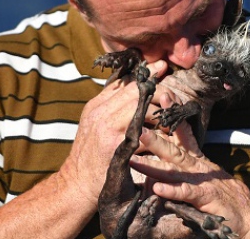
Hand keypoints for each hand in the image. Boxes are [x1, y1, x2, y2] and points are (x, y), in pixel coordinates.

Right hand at [58, 60, 168, 207]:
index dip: (144, 73)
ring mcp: (106, 128)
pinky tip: (167, 134)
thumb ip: (110, 108)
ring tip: (172, 116)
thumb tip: (130, 88)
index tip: (161, 66)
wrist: (76, 184)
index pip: (123, 82)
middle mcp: (99, 113)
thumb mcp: (94, 126)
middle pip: (134, 91)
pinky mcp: (116, 146)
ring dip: (160, 110)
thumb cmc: (90, 156)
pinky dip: (157, 132)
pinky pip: (143, 132)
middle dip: (157, 90)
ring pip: (140, 106)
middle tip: (173, 97)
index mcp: (95, 106)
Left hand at [130, 127, 249, 238]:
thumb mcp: (205, 174)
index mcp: (197, 159)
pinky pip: (185, 193)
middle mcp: (197, 166)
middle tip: (138, 127)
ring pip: (174, 168)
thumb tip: (166, 154)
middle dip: (155, 137)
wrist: (248, 216)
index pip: (184, 134)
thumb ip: (188, 163)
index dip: (174, 115)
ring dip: (154, 162)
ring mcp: (201, 180)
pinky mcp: (204, 197)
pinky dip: (172, 190)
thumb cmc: (224, 195)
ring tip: (134, 158)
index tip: (164, 97)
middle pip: (174, 148)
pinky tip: (158, 188)